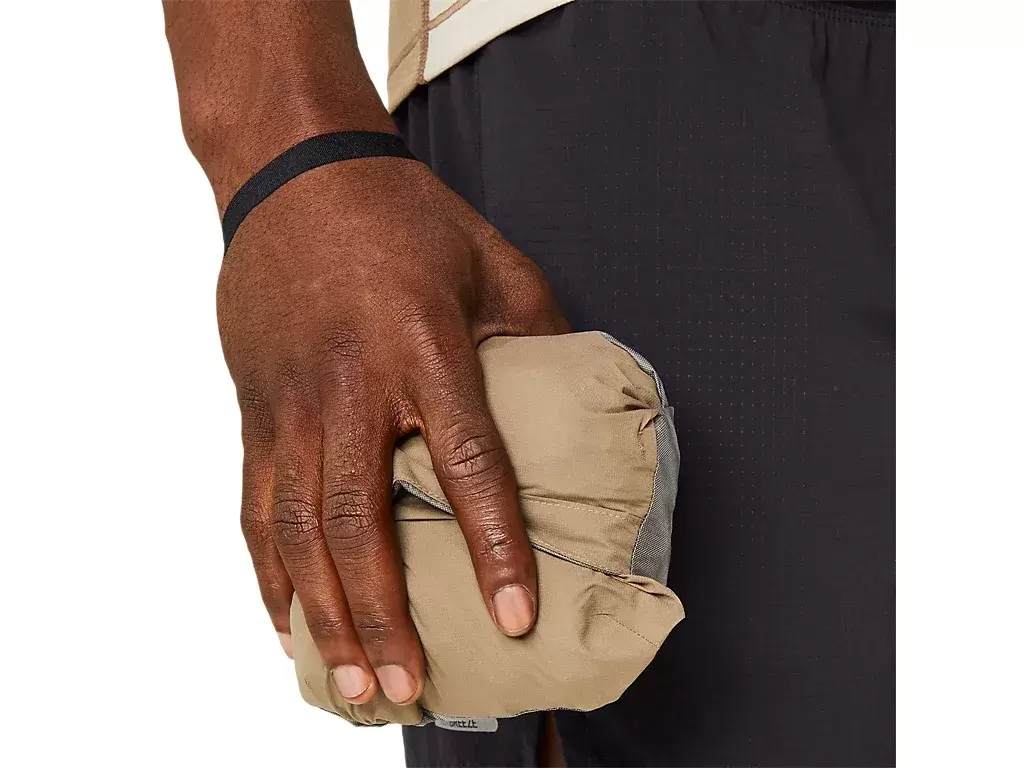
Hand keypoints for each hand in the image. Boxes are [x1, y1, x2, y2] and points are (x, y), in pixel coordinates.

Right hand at [219, 156, 568, 704]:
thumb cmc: (405, 216)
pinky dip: (271, 574)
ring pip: (301, 529)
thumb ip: (538, 334)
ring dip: (325, 616)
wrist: (294, 175)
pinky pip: (256, 506)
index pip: (468, 464)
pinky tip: (289, 624)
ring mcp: (293, 402)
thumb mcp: (494, 260)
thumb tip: (576, 405)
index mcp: (424, 345)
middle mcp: (352, 385)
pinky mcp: (256, 410)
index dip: (495, 548)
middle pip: (364, 520)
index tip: (513, 620)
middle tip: (410, 690)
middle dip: (385, 617)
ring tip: (353, 687)